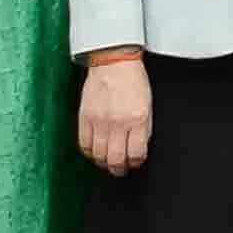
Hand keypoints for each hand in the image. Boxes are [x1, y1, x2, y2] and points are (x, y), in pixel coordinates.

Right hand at [76, 55, 150, 176]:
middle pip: (115, 158)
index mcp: (138, 118)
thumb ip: (144, 127)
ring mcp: (99, 121)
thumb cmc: (133, 80)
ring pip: (98, 155)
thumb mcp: (148, 103)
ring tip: (107, 163)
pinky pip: (84, 144)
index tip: (135, 163)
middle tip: (120, 170)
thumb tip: (139, 148)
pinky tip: (94, 152)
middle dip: (119, 169)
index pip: (136, 153)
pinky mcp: (84, 117)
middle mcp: (118, 122)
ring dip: (103, 163)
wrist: (113, 62)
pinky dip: (89, 152)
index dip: (136, 162)